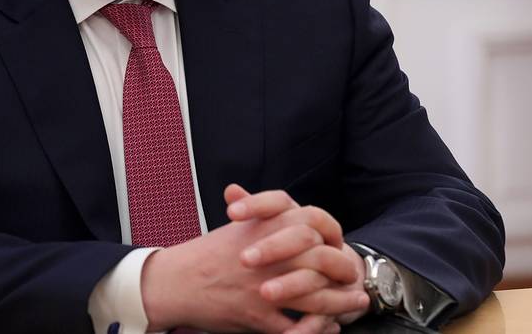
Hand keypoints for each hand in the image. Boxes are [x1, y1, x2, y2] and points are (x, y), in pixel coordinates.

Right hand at [141, 186, 367, 333]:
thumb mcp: (236, 228)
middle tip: (356, 278)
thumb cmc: (205, 255)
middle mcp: (267, 254)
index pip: (314, 223)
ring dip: (340, 303)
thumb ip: (264, 216)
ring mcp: (262, 286)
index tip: (340, 245)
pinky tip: (327, 326)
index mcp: (264, 227)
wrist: (174, 282)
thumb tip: (290, 209)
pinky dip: (315, 329)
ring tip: (356, 303)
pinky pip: (295, 327)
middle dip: (344, 271)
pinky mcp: (256, 316)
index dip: (333, 235)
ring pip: (315, 297)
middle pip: (322, 260)